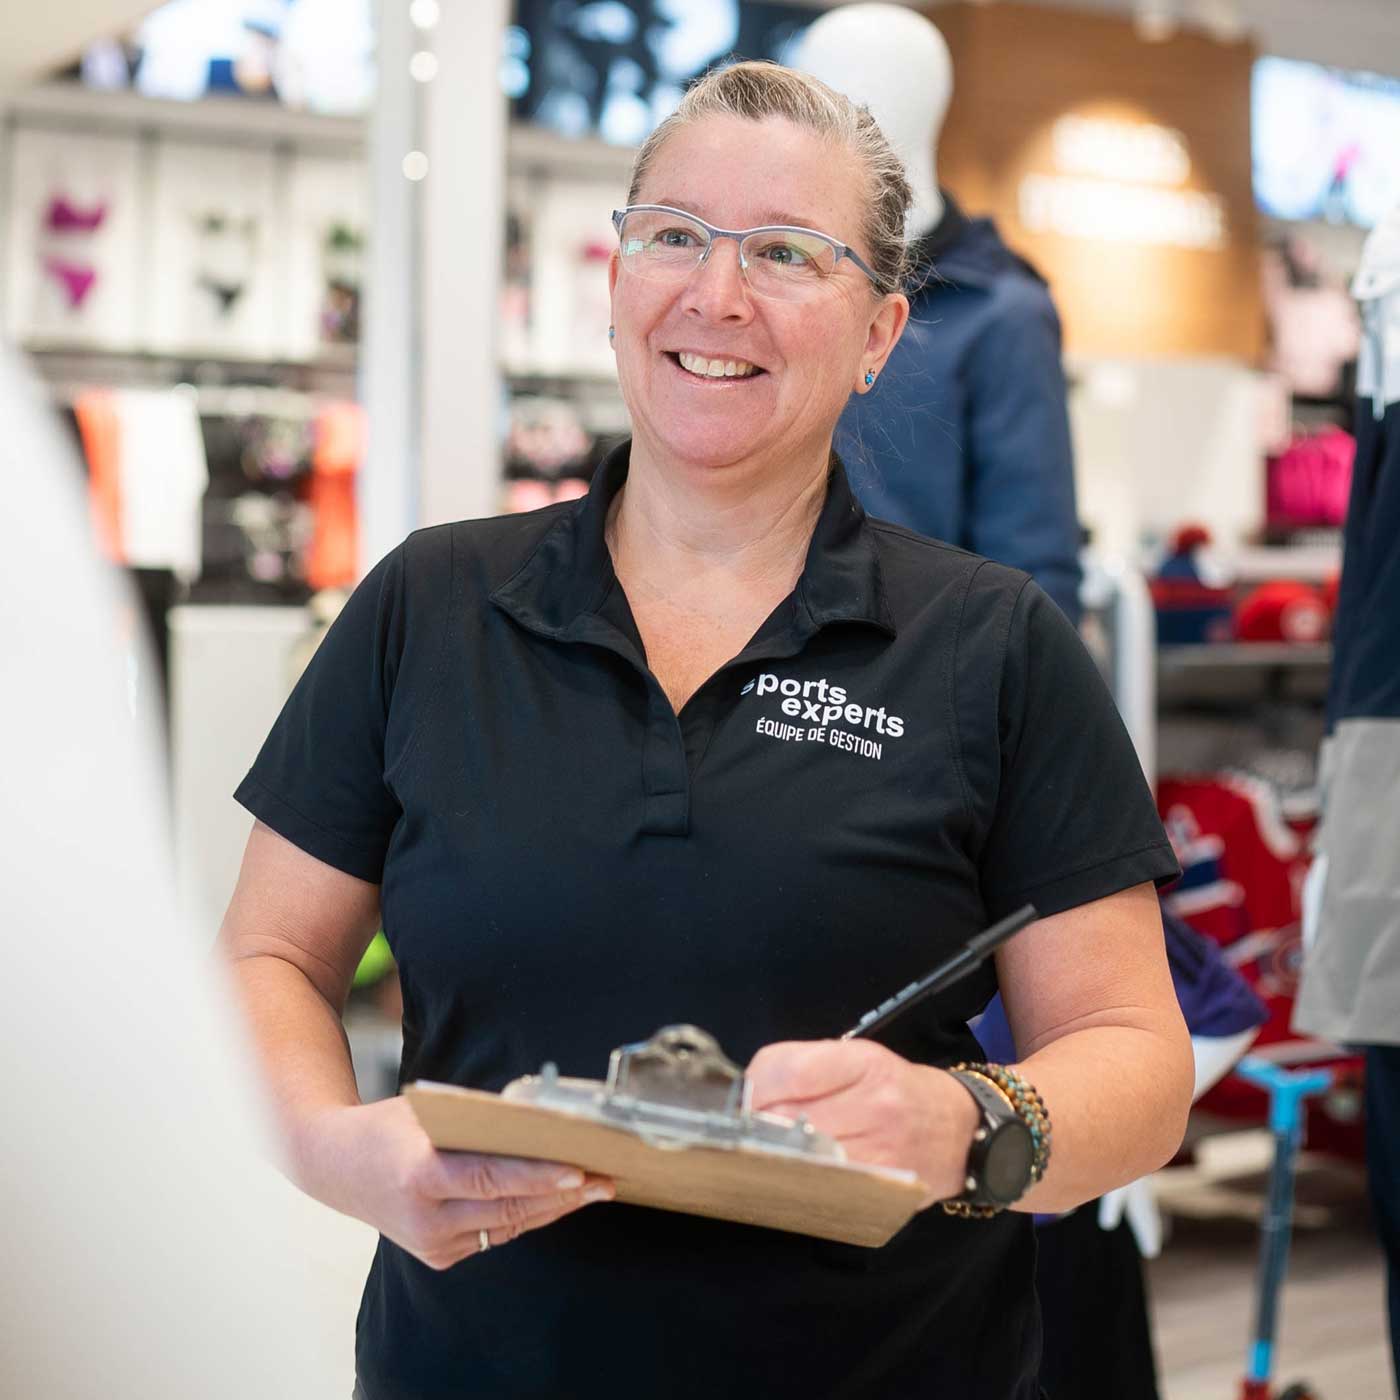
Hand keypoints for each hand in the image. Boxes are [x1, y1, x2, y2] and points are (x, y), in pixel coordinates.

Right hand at [306, 1095, 613, 1269]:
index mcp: (420, 1176)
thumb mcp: (427, 1113)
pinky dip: (526, 1216)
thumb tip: (540, 1123)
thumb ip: (476, 1122)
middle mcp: (425, 1219)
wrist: (336, 1167)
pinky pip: (494, 1234)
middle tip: (605, 1179)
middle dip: (563, 1195)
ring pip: (508, 1226)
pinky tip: (557, 1200)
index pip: (492, 1179)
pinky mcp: (438, 1257)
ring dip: (554, 1208)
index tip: (579, 1172)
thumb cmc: (389, 1127)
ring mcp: (431, 1244)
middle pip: (508, 1208)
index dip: (538, 1178)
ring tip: (594, 1188)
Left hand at [747, 1039, 978, 1206]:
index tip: (746, 1098)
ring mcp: (880, 1150)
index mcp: (863, 1061)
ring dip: (773, 1157)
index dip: (755, 1086)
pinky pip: (821, 1187)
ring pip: (799, 1156)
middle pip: (785, 1117)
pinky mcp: (881, 1188)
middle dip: (757, 1125)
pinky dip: (799, 1181)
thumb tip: (748, 1094)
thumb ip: (805, 1069)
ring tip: (772, 1152)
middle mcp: (875, 1103)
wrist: (960, 1130)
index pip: (787, 1070)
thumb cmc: (899, 1090)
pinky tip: (796, 1175)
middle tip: (751, 1130)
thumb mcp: (858, 1059)